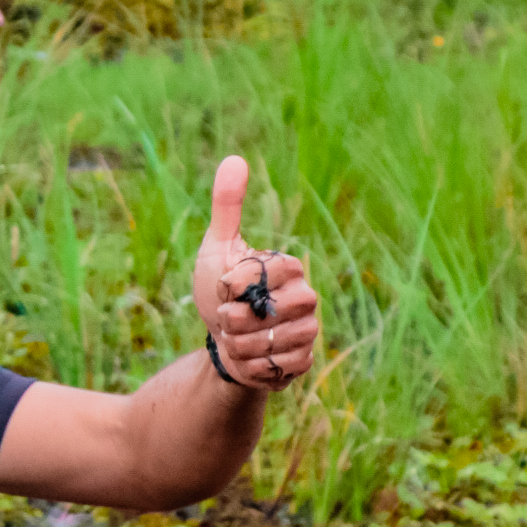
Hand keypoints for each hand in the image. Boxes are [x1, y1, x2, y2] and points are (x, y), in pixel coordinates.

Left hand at [190, 155, 319, 393]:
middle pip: (267, 313)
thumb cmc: (219, 291)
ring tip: (237, 337)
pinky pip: (278, 368)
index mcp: (290, 266)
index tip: (224, 286)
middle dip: (233, 320)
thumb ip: (226, 206)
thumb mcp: (217, 247)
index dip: (232, 285)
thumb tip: (234, 158)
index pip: (262, 274)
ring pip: (271, 343)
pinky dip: (253, 366)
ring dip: (240, 345)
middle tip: (228, 316)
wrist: (220, 341)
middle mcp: (306, 296)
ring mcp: (309, 330)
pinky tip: (249, 358)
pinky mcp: (303, 360)